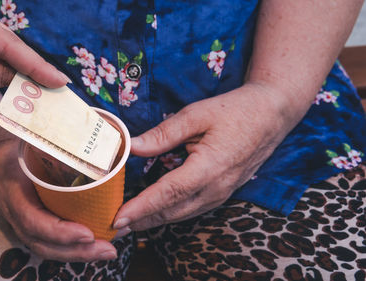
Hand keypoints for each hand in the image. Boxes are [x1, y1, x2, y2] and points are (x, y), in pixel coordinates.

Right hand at [0, 138, 118, 261]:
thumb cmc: (17, 144)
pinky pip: (50, 244)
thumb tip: (85, 129)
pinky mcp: (30, 225)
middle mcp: (14, 212)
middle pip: (43, 244)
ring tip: (108, 250)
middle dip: (77, 252)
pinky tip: (96, 246)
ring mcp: (20, 222)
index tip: (87, 233)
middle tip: (109, 248)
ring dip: (79, 254)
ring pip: (47, 249)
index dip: (60, 232)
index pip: (33, 221)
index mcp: (12, 190)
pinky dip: (73, 249)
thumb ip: (51, 138)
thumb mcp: (29, 138)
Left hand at [113, 83, 299, 230]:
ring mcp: (222, 193)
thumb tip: (132, 146)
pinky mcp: (223, 192)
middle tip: (114, 226)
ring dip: (155, 220)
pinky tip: (157, 212)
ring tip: (130, 223)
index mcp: (208, 168)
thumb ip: (163, 134)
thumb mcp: (196, 115)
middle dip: (141, 221)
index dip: (141, 208)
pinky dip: (171, 214)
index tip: (118, 218)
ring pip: (182, 214)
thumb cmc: (235, 111)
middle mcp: (216, 188)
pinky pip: (193, 209)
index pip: (167, 194)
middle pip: (172, 211)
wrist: (272, 115)